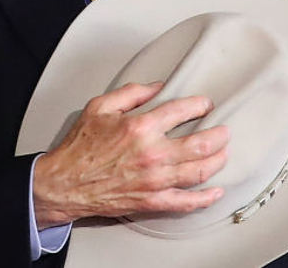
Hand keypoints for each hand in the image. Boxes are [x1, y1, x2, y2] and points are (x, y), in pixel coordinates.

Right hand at [32, 81, 229, 228]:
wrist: (63, 183)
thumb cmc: (80, 147)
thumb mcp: (101, 107)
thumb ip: (133, 92)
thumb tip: (159, 85)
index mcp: (141, 127)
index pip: (183, 110)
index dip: (200, 105)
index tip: (205, 104)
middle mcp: (152, 154)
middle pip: (201, 144)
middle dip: (219, 136)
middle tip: (224, 131)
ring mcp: (154, 180)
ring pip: (199, 171)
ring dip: (217, 161)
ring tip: (224, 153)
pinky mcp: (151, 200)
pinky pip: (185, 202)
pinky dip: (205, 198)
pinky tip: (216, 192)